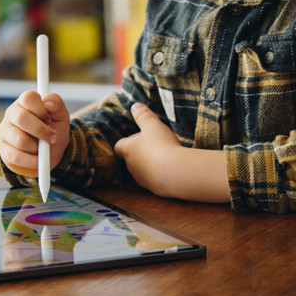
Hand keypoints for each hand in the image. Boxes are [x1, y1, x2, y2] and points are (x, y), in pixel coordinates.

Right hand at [0, 90, 70, 178]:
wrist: (48, 153)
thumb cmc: (53, 129)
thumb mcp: (60, 116)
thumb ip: (57, 104)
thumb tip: (49, 106)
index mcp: (24, 102)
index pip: (27, 98)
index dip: (41, 110)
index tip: (50, 120)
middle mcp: (11, 113)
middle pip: (21, 118)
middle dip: (41, 131)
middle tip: (53, 138)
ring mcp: (5, 131)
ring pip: (20, 140)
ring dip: (37, 148)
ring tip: (42, 148)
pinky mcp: (4, 149)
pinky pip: (16, 156)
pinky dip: (32, 161)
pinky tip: (38, 159)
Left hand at [115, 103, 229, 202]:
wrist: (176, 172)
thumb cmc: (161, 146)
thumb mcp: (153, 126)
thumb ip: (144, 115)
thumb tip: (135, 106)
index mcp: (128, 149)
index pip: (119, 146)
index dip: (126, 142)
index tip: (135, 139)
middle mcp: (131, 166)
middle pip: (131, 158)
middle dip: (140, 153)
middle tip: (154, 146)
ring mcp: (142, 179)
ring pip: (142, 170)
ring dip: (150, 165)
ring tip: (164, 157)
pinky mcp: (155, 189)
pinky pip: (155, 181)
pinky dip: (160, 175)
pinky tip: (172, 170)